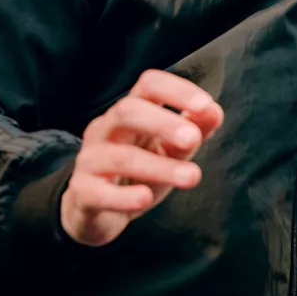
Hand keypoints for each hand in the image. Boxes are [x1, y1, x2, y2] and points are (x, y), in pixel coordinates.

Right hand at [60, 69, 223, 246]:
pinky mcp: (81, 192)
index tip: (206, 105)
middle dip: (162, 123)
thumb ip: (194, 130)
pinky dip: (123, 197)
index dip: (177, 90)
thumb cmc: (139, 172)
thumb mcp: (170, 150)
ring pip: (119, 156)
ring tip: (191, 177)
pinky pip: (98, 192)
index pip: (148, 85)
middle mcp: (106, 128)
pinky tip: (144, 199)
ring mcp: (90, 159)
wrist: (96, 210)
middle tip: (193, 139)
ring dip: (158, 166)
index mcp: (130, 111)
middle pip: (127, 111)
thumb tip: (215, 111)